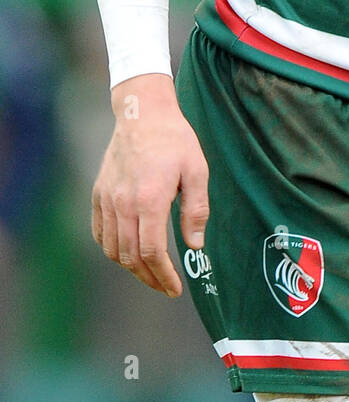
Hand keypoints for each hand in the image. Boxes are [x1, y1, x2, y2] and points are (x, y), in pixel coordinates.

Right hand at [92, 74, 209, 296]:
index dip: (164, 275)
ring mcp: (107, 199)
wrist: (143, 113)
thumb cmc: (175, 140)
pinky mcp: (98, 193)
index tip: (176, 288)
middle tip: (165, 287)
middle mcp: (123, 204)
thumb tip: (196, 245)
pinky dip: (111, 249)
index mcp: (150, 200)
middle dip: (149, 278)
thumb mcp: (197, 171)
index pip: (152, 252)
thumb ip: (196, 210)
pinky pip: (99, 232)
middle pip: (130, 256)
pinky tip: (126, 252)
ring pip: (112, 249)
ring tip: (150, 272)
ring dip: (130, 267)